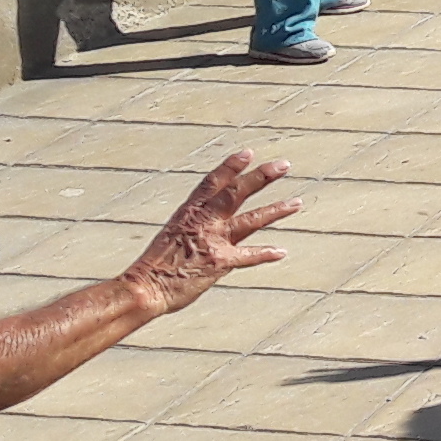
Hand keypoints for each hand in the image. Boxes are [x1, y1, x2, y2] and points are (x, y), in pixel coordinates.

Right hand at [121, 153, 301, 315]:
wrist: (144, 288)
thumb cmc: (155, 265)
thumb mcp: (172, 235)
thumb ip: (193, 226)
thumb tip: (206, 223)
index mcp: (188, 212)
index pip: (212, 182)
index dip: (231, 166)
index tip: (248, 152)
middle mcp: (203, 221)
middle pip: (236, 193)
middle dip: (261, 177)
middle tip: (283, 165)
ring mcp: (212, 240)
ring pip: (251, 219)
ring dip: (276, 210)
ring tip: (296, 203)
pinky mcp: (219, 262)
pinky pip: (248, 256)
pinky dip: (265, 254)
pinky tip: (281, 251)